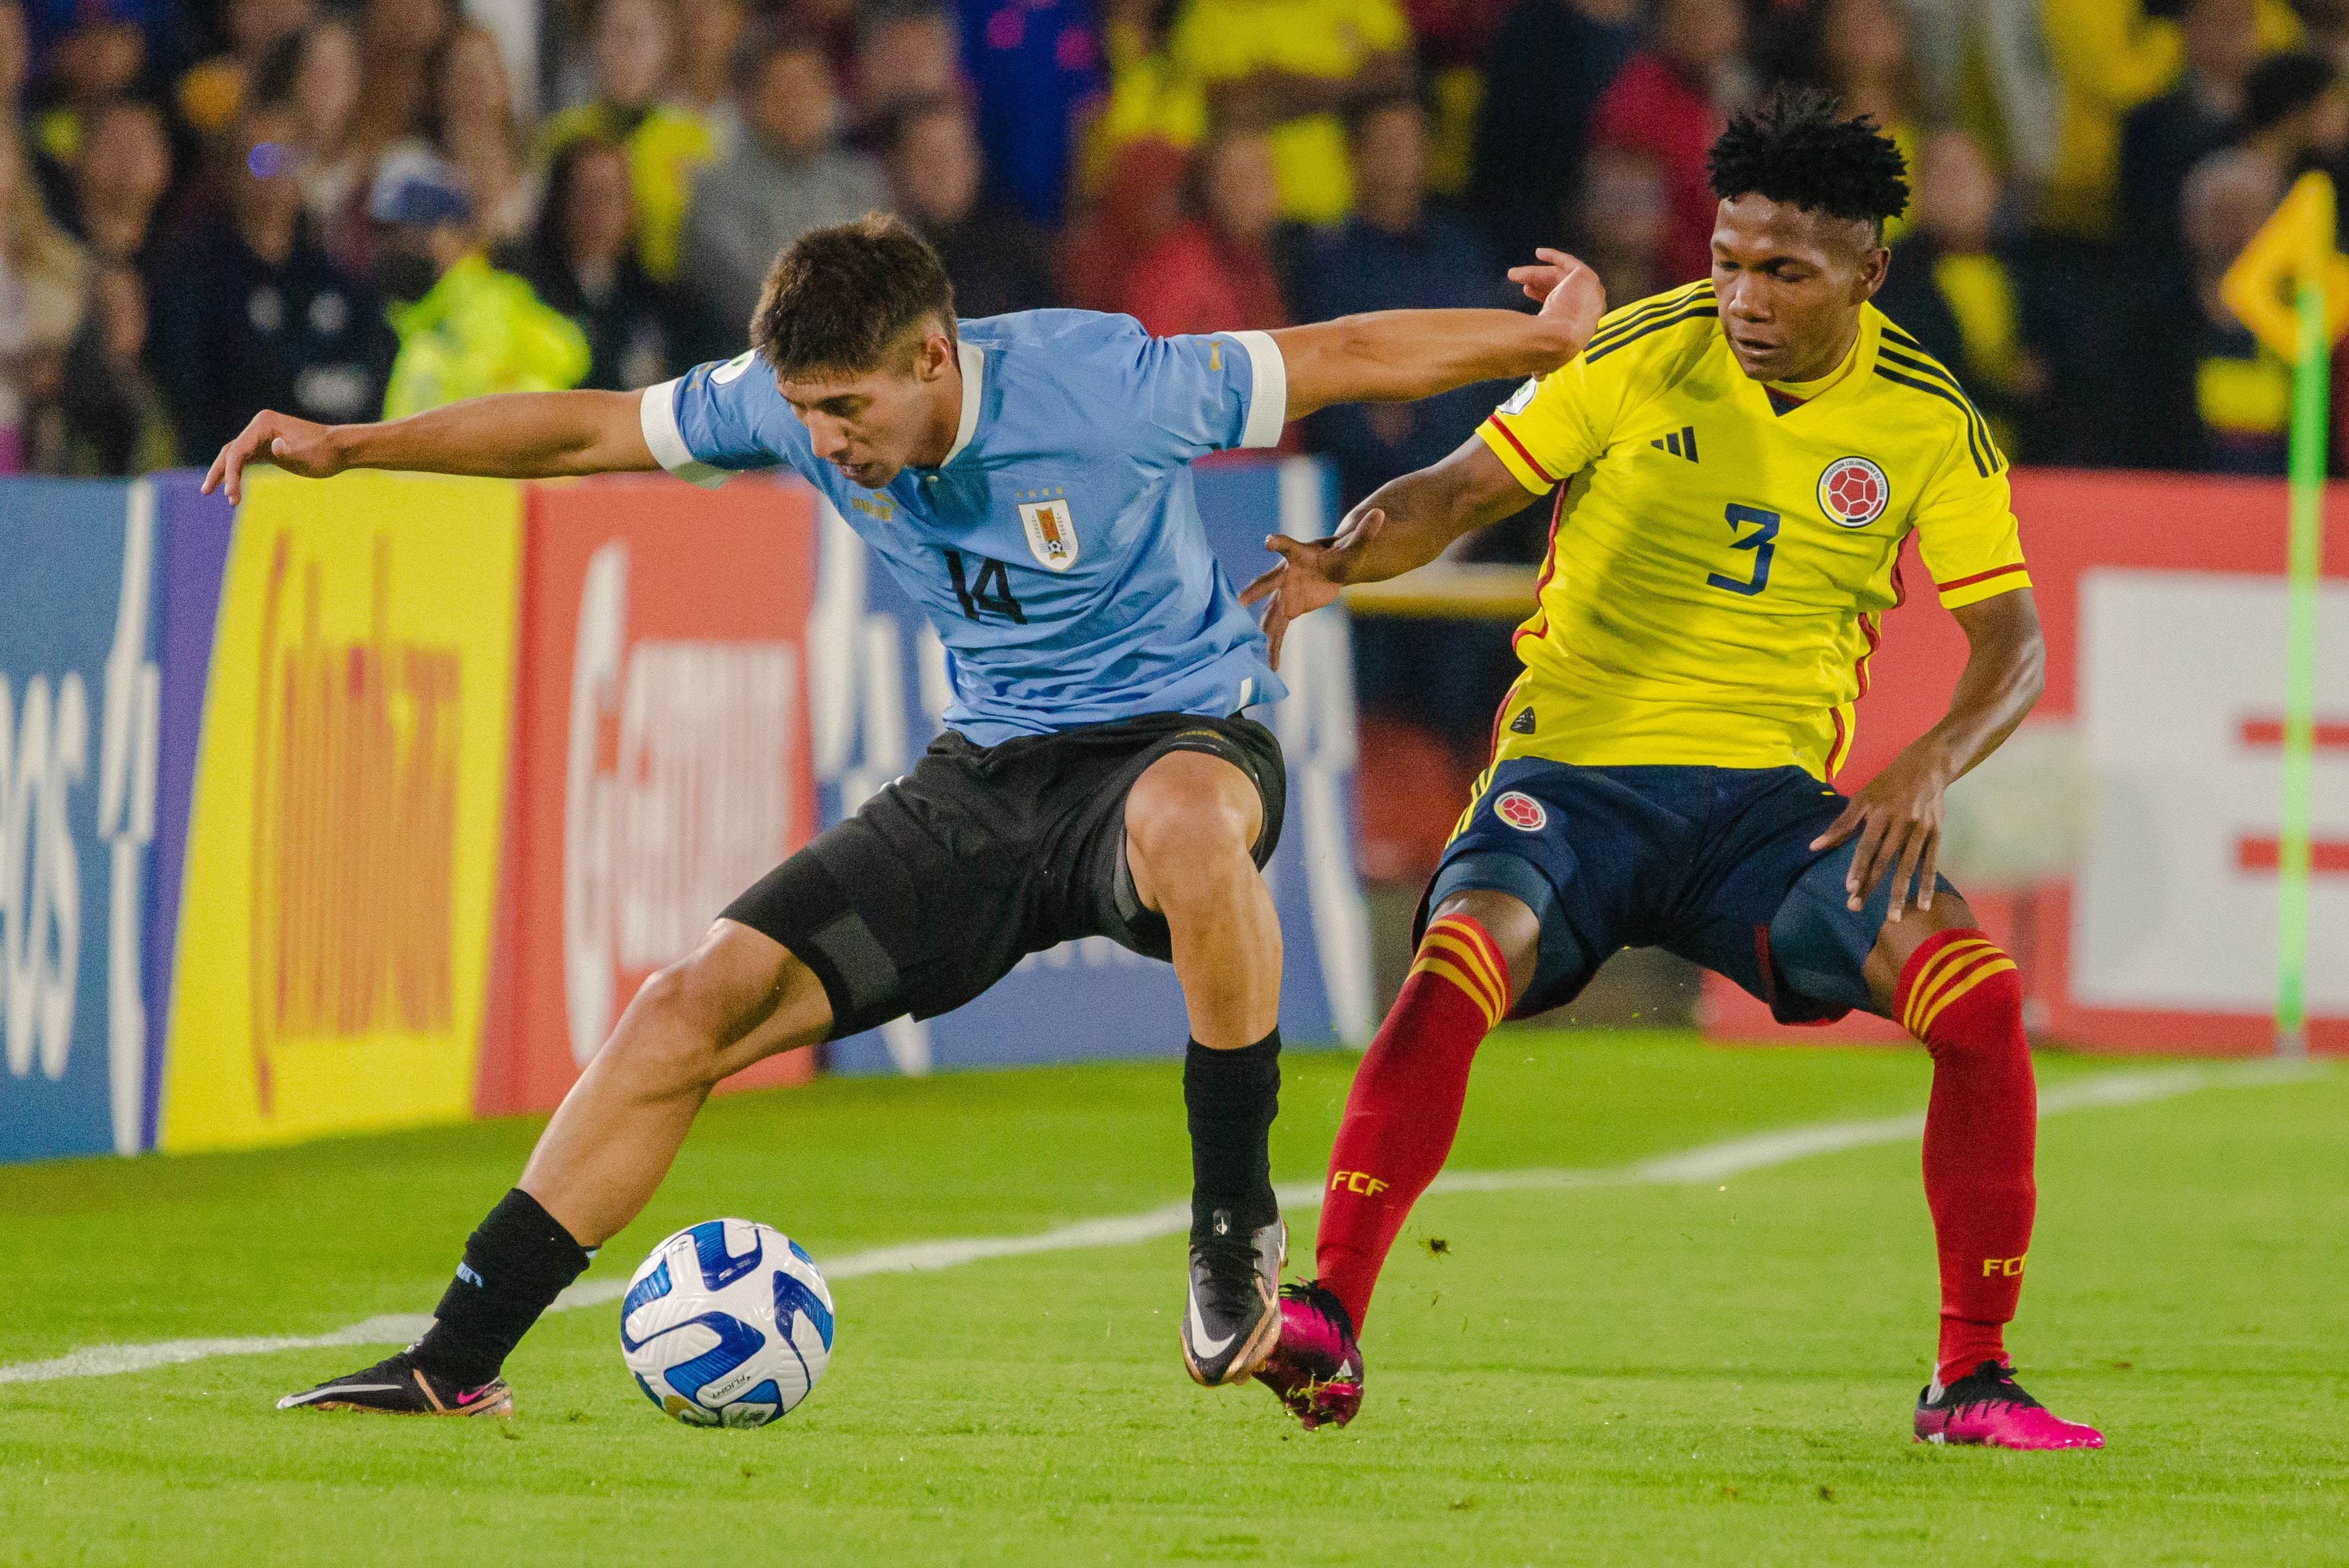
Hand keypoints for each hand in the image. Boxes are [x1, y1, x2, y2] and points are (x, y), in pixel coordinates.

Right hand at [203, 410, 346, 503]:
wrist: (341, 449)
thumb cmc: (325, 451)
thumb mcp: (307, 454)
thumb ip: (289, 451)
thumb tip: (275, 447)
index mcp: (264, 423)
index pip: (238, 449)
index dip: (231, 472)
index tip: (231, 495)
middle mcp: (259, 427)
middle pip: (231, 451)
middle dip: (220, 472)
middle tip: (207, 492)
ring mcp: (262, 437)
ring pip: (235, 456)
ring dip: (225, 474)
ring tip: (210, 492)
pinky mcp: (268, 449)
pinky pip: (245, 461)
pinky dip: (236, 474)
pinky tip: (230, 489)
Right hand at [1237, 505, 1389, 668]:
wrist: (1332, 567)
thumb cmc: (1340, 554)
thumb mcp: (1355, 546)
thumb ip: (1365, 532)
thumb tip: (1381, 513)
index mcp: (1299, 555)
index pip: (1287, 546)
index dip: (1278, 543)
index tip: (1269, 542)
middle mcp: (1285, 574)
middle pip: (1268, 582)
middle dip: (1255, 590)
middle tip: (1241, 598)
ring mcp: (1283, 593)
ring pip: (1270, 612)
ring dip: (1264, 628)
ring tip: (1255, 645)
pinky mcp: (1287, 609)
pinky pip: (1278, 629)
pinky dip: (1274, 646)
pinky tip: (1273, 665)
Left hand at [1508, 247, 1605, 347]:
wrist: (1559, 337)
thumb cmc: (1549, 345)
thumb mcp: (1545, 347)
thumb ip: (1541, 350)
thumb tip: (1534, 369)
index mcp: (1581, 324)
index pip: (1563, 304)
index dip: (1543, 294)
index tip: (1526, 289)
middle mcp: (1589, 309)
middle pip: (1561, 288)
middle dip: (1537, 282)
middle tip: (1515, 278)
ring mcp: (1591, 293)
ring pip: (1560, 276)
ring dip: (1536, 273)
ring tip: (1513, 274)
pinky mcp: (1587, 278)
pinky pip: (1569, 263)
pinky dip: (1554, 256)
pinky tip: (1539, 253)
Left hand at [1809, 743, 1952, 920]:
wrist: (1927, 766)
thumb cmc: (1887, 784)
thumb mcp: (1863, 798)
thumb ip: (1841, 825)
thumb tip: (1814, 846)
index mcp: (1881, 813)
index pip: (1867, 845)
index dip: (1858, 866)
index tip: (1850, 888)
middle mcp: (1902, 823)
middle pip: (1885, 860)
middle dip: (1871, 885)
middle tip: (1856, 908)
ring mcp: (1921, 830)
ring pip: (1909, 866)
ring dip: (1901, 893)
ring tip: (1893, 917)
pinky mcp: (1936, 835)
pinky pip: (1931, 864)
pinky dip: (1927, 885)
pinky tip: (1923, 905)